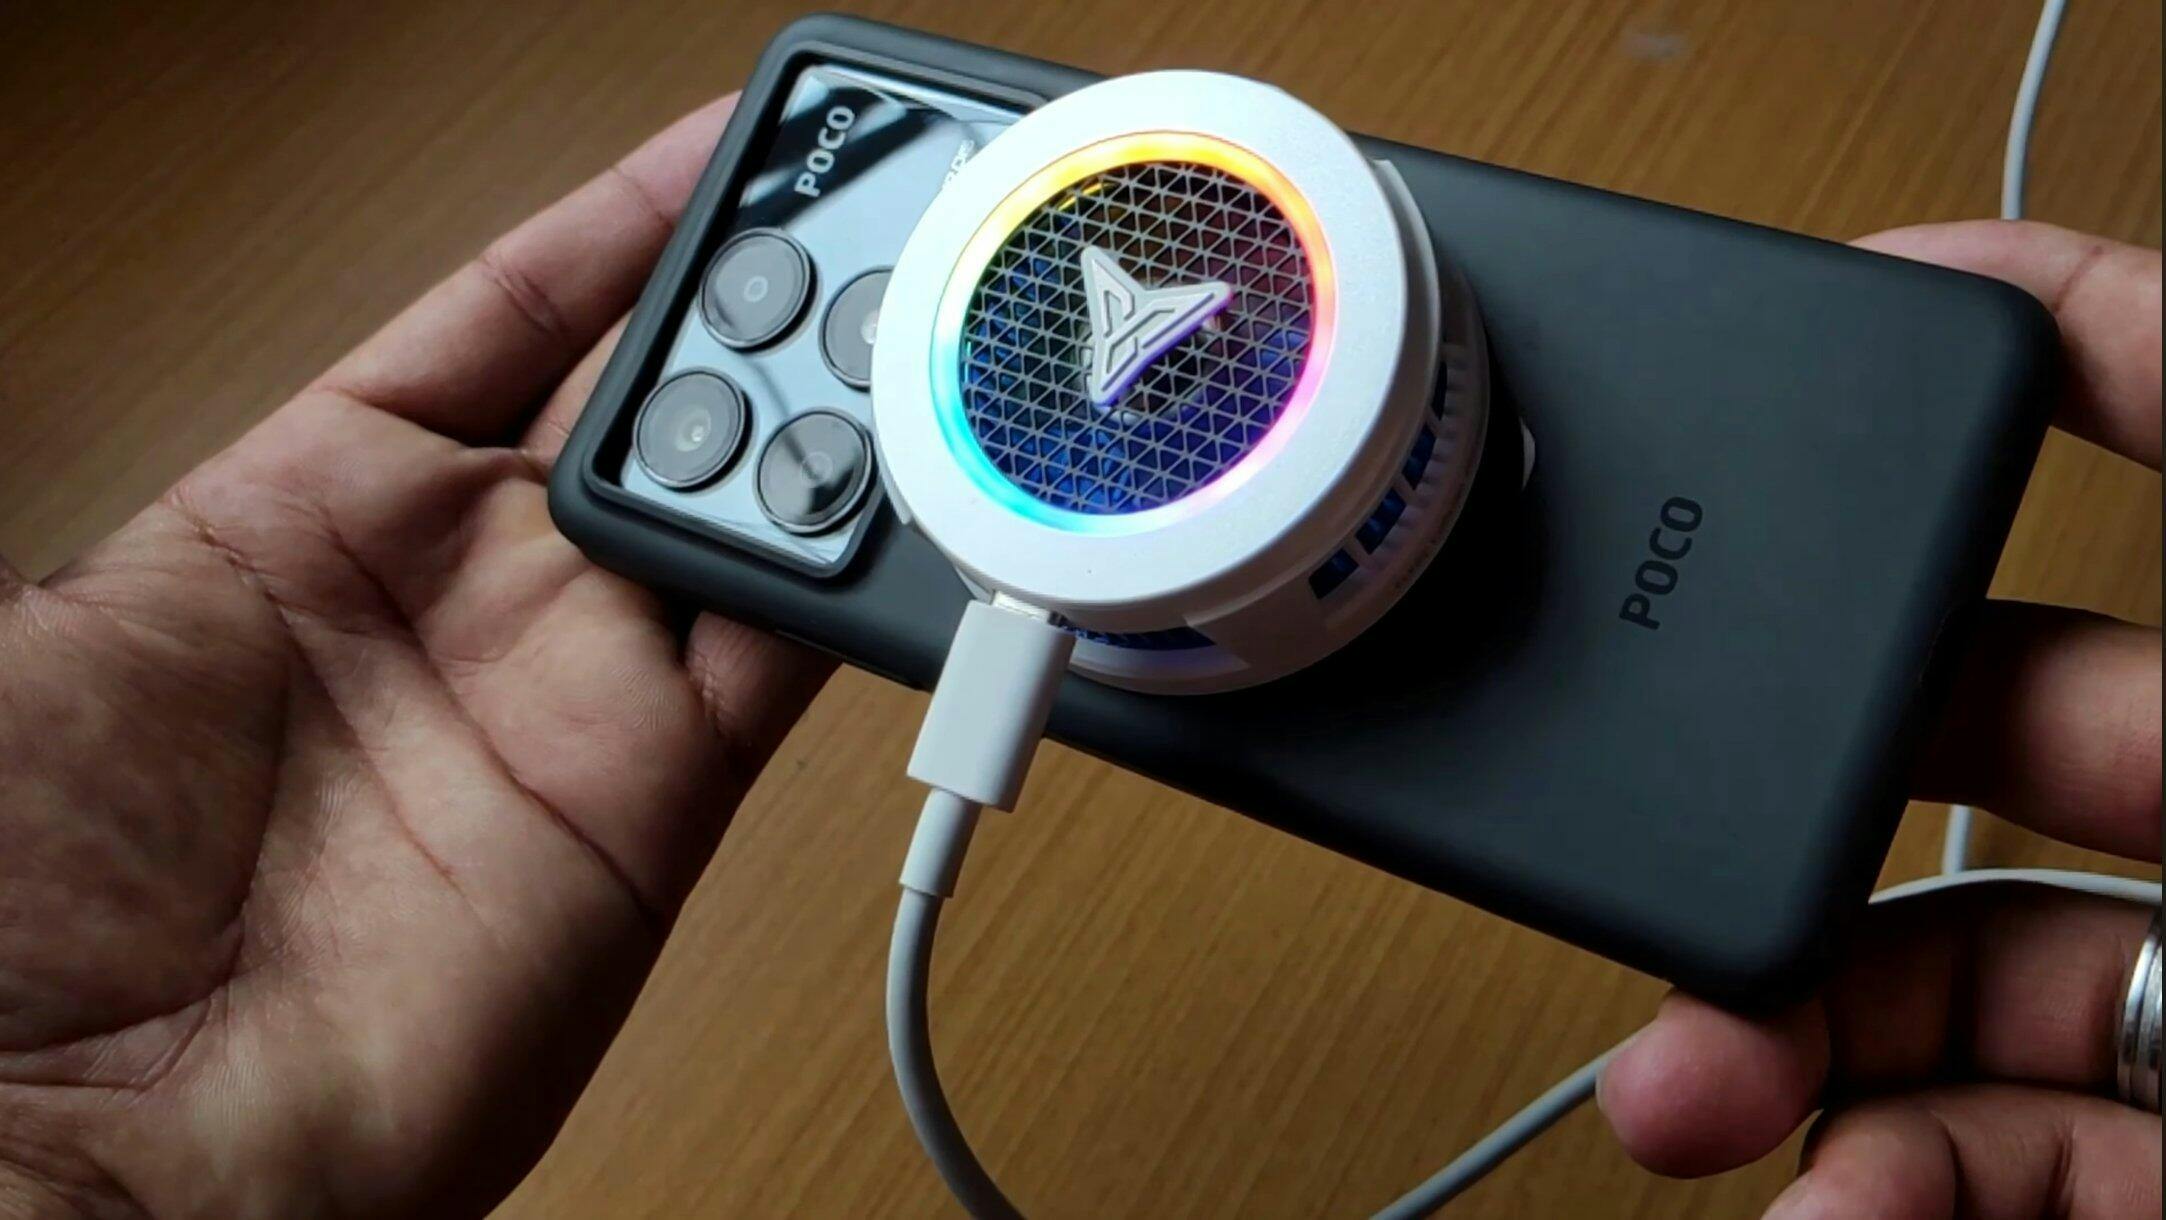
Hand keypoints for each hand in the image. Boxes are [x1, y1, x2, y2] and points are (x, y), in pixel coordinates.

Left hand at [0, 96, 831, 1217]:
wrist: (128, 1141)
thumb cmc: (42, 883)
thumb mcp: (105, 607)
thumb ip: (291, 485)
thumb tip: (409, 395)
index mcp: (322, 506)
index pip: (513, 320)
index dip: (619, 227)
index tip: (728, 146)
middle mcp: (473, 592)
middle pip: (659, 402)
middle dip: (757, 312)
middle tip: (856, 237)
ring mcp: (576, 688)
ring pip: (751, 511)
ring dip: (827, 429)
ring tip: (893, 344)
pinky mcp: (660, 791)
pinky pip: (786, 654)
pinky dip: (863, 578)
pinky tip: (904, 497)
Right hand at [1599, 221, 2161, 1217]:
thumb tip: (2002, 276)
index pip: (2160, 432)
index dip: (1996, 361)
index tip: (1812, 330)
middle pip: (1965, 731)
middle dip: (1769, 785)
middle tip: (1637, 832)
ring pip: (1939, 978)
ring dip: (1785, 1043)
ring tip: (1692, 1099)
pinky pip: (1994, 1153)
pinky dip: (1888, 1182)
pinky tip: (1840, 1206)